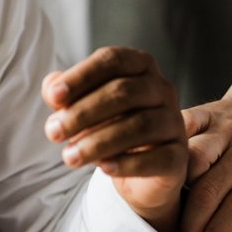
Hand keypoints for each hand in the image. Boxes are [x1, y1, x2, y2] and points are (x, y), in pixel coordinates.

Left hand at [42, 47, 186, 231]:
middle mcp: (163, 89)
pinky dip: (128, 164)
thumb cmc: (108, 128)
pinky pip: (157, 158)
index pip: (112, 60)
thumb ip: (65, 94)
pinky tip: (103, 168)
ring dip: (99, 141)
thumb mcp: (82, 107)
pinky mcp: (178, 156)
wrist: (137, 170)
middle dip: (84, 112)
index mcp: (140, 67)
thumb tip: (53, 89)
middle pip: (124, 92)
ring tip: (70, 157)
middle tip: (53, 132)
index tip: (53, 98)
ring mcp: (174, 122)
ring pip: (140, 125)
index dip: (81, 76)